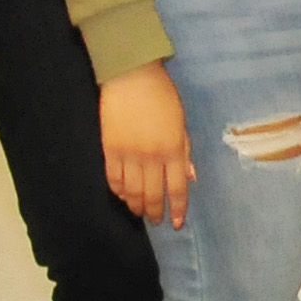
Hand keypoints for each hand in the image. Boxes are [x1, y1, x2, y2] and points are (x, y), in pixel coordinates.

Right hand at [102, 63, 192, 227]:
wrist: (131, 77)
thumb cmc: (163, 96)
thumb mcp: (181, 123)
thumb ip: (185, 152)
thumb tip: (190, 178)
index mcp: (173, 150)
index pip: (176, 188)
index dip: (176, 209)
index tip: (176, 223)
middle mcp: (151, 157)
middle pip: (152, 194)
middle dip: (155, 212)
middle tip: (156, 220)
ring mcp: (128, 155)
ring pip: (131, 192)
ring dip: (136, 206)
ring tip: (139, 213)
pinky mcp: (109, 150)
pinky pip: (113, 179)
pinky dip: (117, 191)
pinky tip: (122, 196)